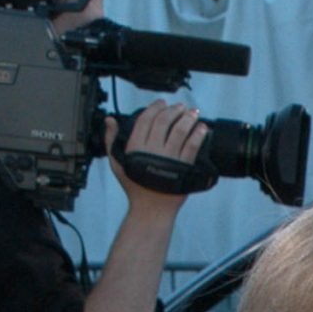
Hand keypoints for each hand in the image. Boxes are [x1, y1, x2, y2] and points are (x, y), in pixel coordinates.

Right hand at [105, 98, 208, 213]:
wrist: (151, 209)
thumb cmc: (135, 187)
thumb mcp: (116, 163)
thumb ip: (111, 140)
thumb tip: (110, 120)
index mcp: (136, 147)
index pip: (146, 119)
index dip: (156, 107)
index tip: (162, 103)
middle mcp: (152, 150)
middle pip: (164, 121)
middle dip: (174, 110)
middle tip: (181, 107)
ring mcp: (169, 158)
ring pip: (180, 131)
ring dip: (188, 118)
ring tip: (193, 113)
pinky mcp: (183, 167)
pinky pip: (192, 147)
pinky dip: (198, 135)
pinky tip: (202, 128)